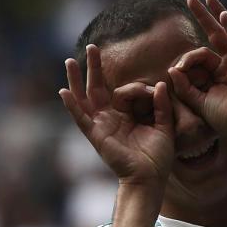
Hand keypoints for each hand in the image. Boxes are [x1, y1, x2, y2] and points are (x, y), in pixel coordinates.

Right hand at [60, 44, 174, 190]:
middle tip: (92, 47)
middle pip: (98, 88)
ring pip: (84, 98)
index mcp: (125, 116)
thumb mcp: (164, 126)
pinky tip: (62, 92)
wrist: (150, 178)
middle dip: (94, 68)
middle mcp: (110, 119)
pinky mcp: (96, 136)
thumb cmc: (157, 157)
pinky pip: (81, 118)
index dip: (139, 89)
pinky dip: (71, 106)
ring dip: (76, 80)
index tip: (155, 91)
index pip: (125, 91)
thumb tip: (160, 84)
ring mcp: (101, 126)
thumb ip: (162, 105)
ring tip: (69, 62)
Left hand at [169, 0, 226, 147]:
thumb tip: (172, 69)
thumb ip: (185, 87)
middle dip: (204, 16)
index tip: (178, 68)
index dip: (188, 58)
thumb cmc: (225, 120)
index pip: (202, 54)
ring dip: (217, 14)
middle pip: (215, 34)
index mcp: (219, 73)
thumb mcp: (199, 102)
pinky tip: (222, 16)